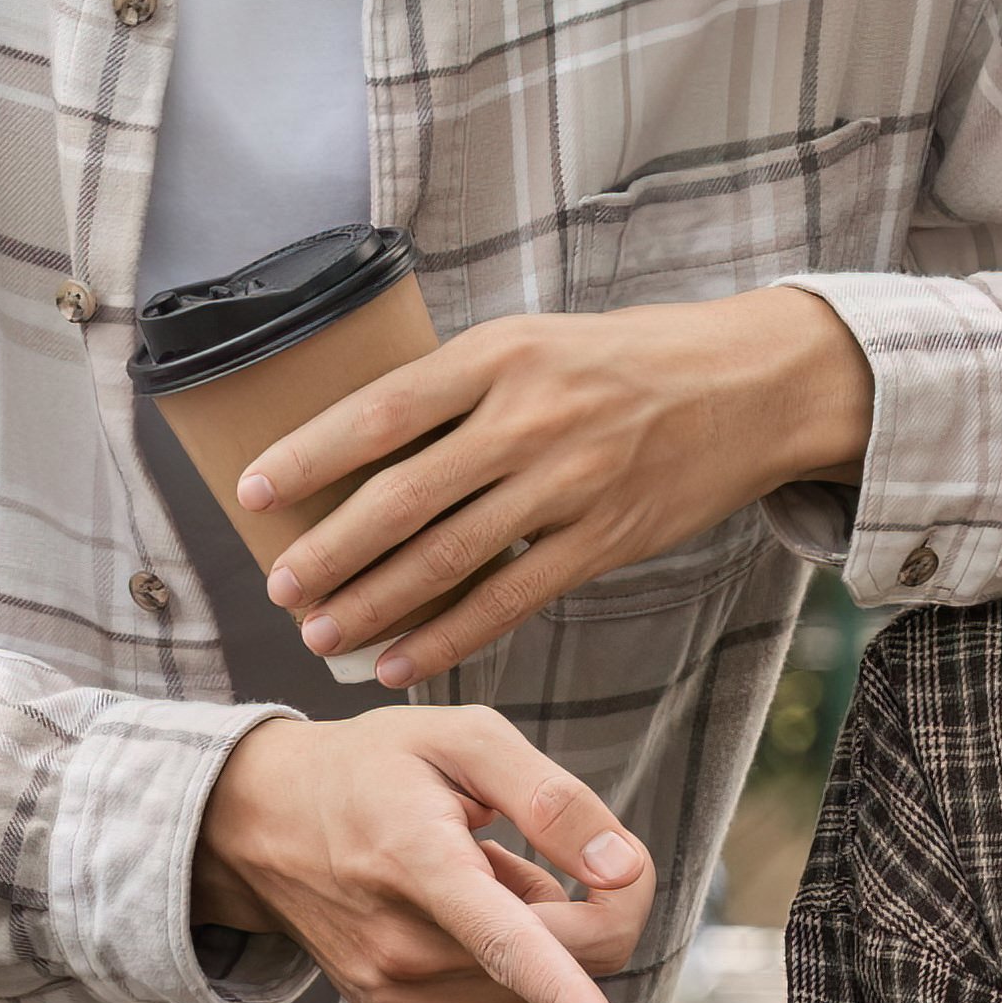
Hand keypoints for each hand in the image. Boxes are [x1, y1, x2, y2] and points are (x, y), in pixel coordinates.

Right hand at [200, 707, 655, 1002]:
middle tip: (528, 845)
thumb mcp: (462, 740)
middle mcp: (401, 952)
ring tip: (476, 878)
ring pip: (543, 993)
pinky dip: (512, 967)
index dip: (568, 995)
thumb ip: (552, 799)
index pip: (505, 944)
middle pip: (562, 961)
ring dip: (544, 935)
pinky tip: (462, 918)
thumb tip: (624, 869)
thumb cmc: (373, 770)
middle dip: (590, 904)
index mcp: (419, 865)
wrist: (265, 826)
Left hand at [238, 287, 873, 686]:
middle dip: (329, 551)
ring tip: (321, 633)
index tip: (252, 490)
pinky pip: (508, 600)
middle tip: (278, 587)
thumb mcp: (538, 343)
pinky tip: (402, 660)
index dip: (308, 454)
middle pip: (402, 497)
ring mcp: (569, 483)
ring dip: (374, 605)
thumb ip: (462, 388)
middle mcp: (529, 418)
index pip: (380, 411)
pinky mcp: (604, 539)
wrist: (749, 384)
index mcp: (499, 356)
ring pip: (447, 559)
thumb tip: (365, 443)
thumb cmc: (628, 361)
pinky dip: (448, 637)